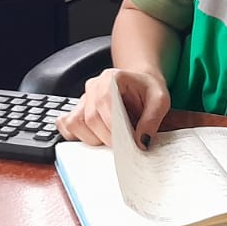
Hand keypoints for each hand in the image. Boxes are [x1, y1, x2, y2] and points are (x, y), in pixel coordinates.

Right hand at [54, 68, 170, 148]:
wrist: (140, 85)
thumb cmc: (148, 90)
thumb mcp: (160, 100)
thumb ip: (152, 120)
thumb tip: (141, 142)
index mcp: (111, 78)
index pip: (104, 104)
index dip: (114, 127)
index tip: (127, 142)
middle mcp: (93, 86)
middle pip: (90, 118)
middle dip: (108, 138)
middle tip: (124, 146)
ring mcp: (83, 98)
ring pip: (75, 123)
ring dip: (93, 139)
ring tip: (111, 139)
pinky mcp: (77, 110)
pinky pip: (66, 125)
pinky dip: (76, 136)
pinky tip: (95, 138)